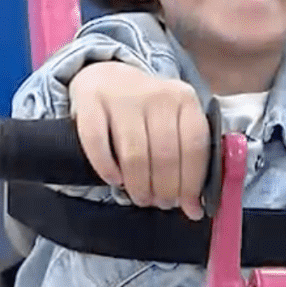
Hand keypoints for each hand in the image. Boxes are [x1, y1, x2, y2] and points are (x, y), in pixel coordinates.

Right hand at [67, 61, 210, 217]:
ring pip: (134, 154)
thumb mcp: (175, 124)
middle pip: (165, 154)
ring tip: (140, 198)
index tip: (187, 206)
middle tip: (159, 203)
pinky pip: (97, 142)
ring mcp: (122, 96)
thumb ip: (188, 161)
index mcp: (184, 99)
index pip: (195, 146)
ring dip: (138, 185)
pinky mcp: (90, 101)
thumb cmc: (148, 111)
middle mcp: (156, 94)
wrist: (108, 76)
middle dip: (164, 189)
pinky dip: (106, 168)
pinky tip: (114, 180)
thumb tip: (194, 209)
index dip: (191, 182)